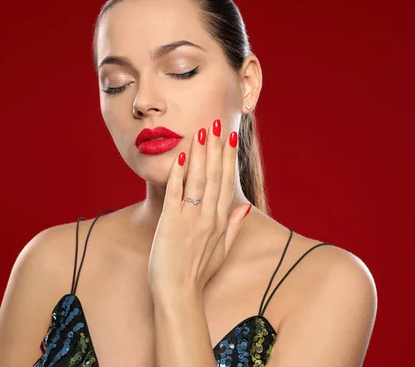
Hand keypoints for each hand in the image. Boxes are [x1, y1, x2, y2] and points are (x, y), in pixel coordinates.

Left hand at [147, 119, 252, 296]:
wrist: (178, 292)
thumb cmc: (198, 273)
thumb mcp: (221, 249)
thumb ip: (232, 225)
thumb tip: (244, 206)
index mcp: (219, 221)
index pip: (226, 182)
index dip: (228, 157)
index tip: (231, 137)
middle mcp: (207, 217)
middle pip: (214, 176)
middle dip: (215, 148)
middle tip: (216, 123)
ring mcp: (189, 219)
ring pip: (197, 180)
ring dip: (200, 154)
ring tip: (202, 132)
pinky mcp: (170, 223)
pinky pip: (175, 194)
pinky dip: (179, 175)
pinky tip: (181, 156)